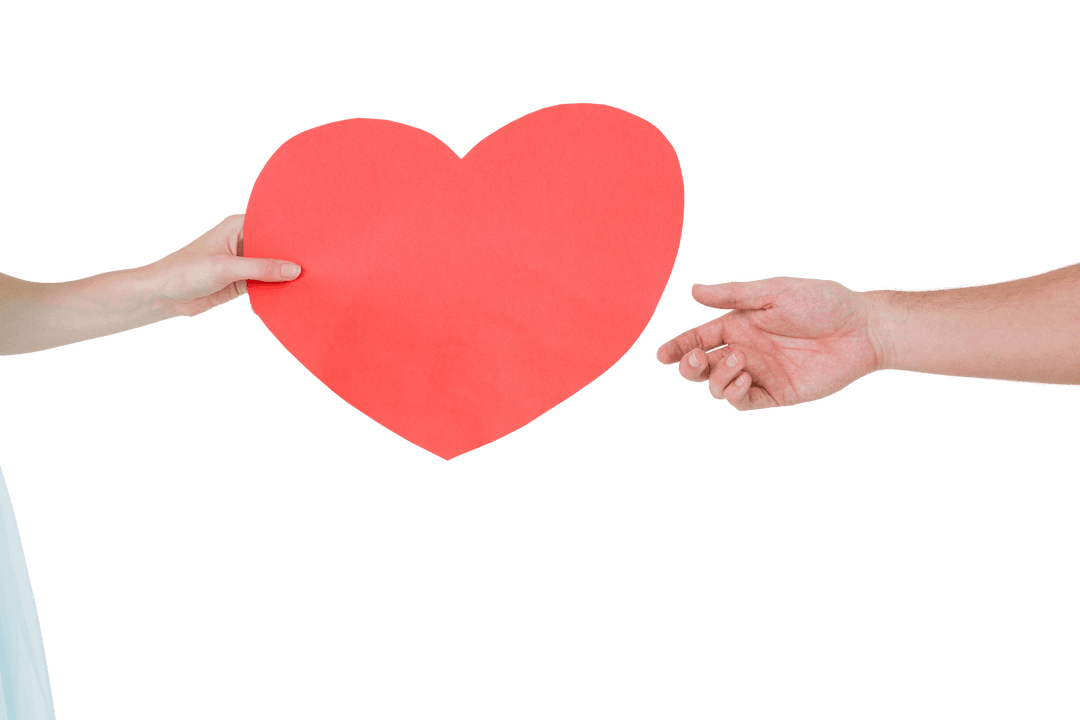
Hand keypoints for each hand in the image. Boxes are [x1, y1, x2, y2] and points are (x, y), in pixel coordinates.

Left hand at [148, 213, 300, 318]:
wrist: (162, 297)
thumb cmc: (185, 272)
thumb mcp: (225, 267)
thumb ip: (260, 268)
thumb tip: (295, 270)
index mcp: (237, 227)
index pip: (271, 224)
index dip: (291, 230)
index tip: (314, 238)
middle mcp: (242, 242)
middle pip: (275, 247)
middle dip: (293, 256)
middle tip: (319, 263)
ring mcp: (242, 264)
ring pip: (272, 268)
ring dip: (285, 276)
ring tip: (311, 280)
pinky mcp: (241, 283)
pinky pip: (266, 285)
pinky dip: (276, 291)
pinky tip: (292, 295)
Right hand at [655, 276, 883, 410]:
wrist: (863, 329)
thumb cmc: (822, 302)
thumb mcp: (774, 291)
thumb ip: (734, 295)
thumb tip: (693, 291)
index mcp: (739, 325)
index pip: (697, 339)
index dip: (676, 348)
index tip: (661, 355)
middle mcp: (745, 351)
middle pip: (700, 367)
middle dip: (689, 366)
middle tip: (697, 358)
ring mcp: (759, 374)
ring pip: (717, 387)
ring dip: (715, 377)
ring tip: (740, 361)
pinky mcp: (777, 394)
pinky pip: (743, 401)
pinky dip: (732, 395)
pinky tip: (741, 380)